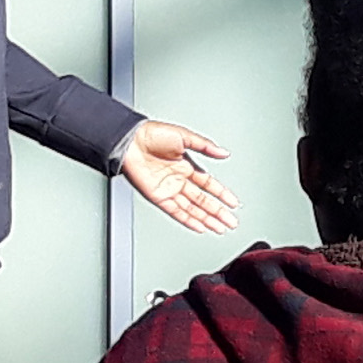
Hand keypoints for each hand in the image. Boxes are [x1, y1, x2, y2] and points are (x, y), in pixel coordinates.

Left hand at [115, 119, 240, 236]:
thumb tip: (224, 153)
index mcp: (186, 165)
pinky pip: (176, 212)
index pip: (209, 184)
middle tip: (231, 222)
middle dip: (218, 212)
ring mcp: (169, 189)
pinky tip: (199, 227)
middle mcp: (179, 179)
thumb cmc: (152, 134)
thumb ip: (205, 147)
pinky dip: (188, 220)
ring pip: (192, 209)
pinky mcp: (158, 197)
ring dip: (207, 219)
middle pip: (203, 200)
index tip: (233, 203)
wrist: (130, 141)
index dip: (222, 194)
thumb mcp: (184, 136)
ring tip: (220, 228)